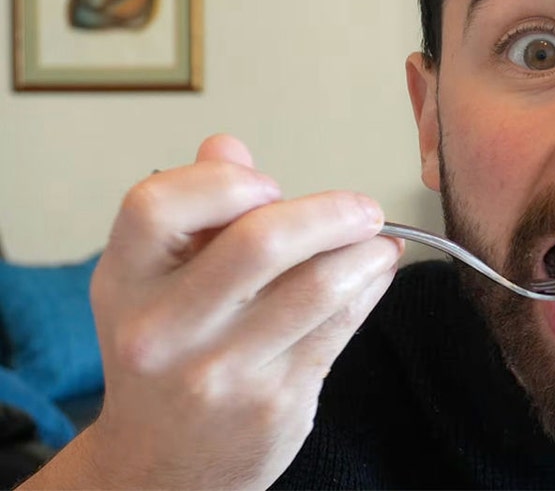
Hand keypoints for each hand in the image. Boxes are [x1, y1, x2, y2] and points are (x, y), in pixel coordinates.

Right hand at [22, 134, 402, 488]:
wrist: (160, 470)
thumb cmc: (166, 357)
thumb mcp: (153, 284)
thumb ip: (192, 213)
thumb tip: (229, 146)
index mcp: (124, 282)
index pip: (157, 204)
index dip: (224, 181)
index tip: (268, 184)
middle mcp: (164, 329)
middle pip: (259, 241)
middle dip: (329, 212)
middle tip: (363, 207)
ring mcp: (220, 371)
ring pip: (317, 286)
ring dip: (366, 252)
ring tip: (380, 240)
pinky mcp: (274, 401)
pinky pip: (339, 326)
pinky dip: (369, 288)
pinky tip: (375, 273)